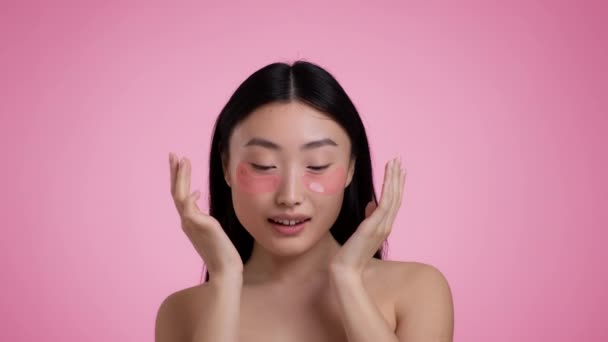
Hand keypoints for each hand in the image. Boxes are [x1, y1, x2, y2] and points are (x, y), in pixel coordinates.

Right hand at [169, 153, 242, 277]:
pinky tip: (196, 190)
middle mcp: (187, 221)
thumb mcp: (212, 230)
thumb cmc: (222, 254)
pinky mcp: (200, 226)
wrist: (225, 270)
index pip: (181, 196)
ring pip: (180, 195)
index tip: (181, 164)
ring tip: (182, 159)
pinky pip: (188, 207)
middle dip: (175, 173)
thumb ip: (205, 218)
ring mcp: (191, 224)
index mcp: (190, 222)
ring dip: (180, 177)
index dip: (180, 179)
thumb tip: (199, 202)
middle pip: (176, 192)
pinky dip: (188, 195)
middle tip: (173, 154)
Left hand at [330, 157, 405, 274]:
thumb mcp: (361, 233)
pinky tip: (389, 176)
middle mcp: (386, 225)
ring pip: (392, 197)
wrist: (345, 270)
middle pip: (396, 196)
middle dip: (397, 177)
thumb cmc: (351, 254)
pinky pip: (385, 204)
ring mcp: (381, 226)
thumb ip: (369, 218)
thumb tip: (371, 204)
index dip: (396, 185)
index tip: (399, 170)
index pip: (393, 201)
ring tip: (396, 163)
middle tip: (399, 160)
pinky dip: (388, 188)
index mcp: (383, 226)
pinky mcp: (373, 226)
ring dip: (394, 178)